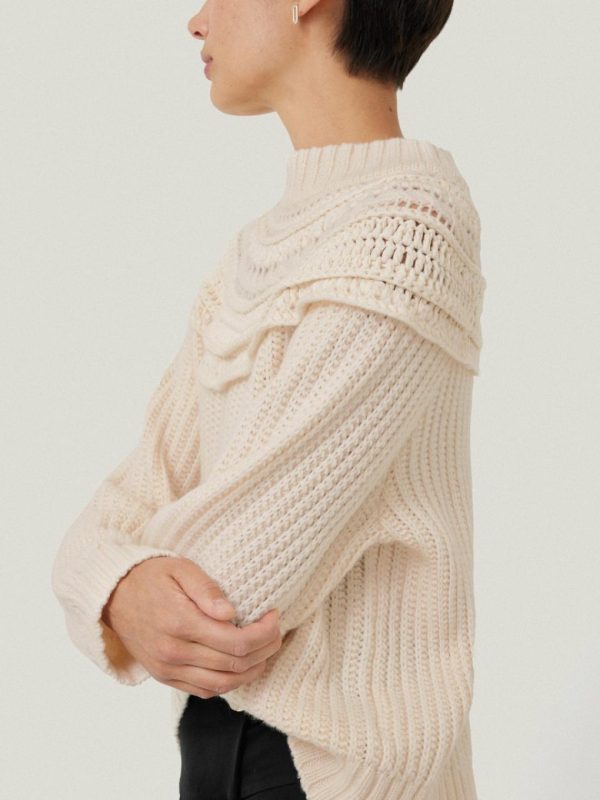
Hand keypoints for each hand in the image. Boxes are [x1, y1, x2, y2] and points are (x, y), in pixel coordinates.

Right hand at [101, 556, 281, 697]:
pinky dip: (229, 683)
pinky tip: (242, 666)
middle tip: (277, 631)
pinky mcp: (164, 677)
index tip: (275, 616)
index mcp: (180, 623)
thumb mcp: (180, 568)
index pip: (236, 642)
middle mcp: (174, 653)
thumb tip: (231, 613)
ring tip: (266, 650)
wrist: (112, 596)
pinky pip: (204, 691)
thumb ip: (207, 589)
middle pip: (235, 664)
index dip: (264, 633)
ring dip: (252, 670)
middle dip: (265, 649)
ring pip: (223, 684)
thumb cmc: (150, 577)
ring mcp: (168, 669)